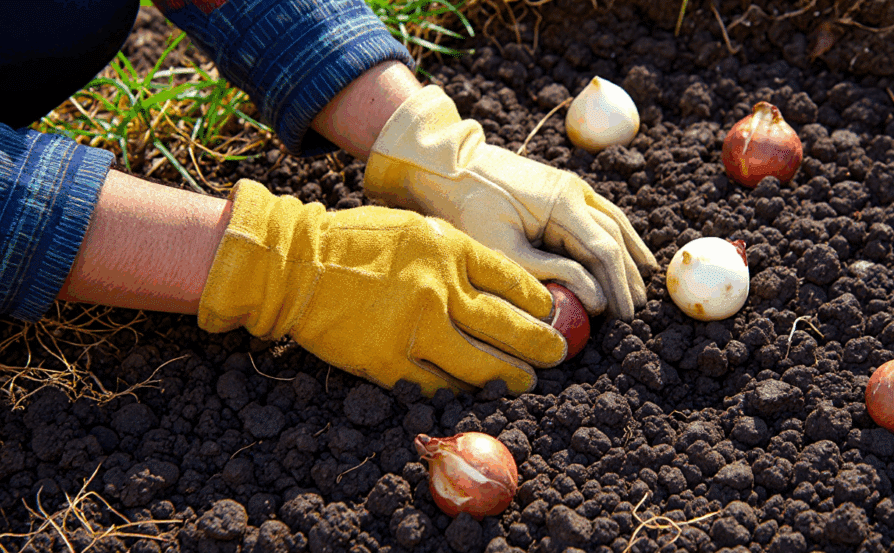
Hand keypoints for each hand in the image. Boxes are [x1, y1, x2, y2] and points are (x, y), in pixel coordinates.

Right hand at [198, 180, 566, 396]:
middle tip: (558, 354)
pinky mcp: (391, 364)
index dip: (541, 304)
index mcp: (450, 250)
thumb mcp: (420, 230)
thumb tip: (509, 287)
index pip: (514, 282)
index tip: (553, 315)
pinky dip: (464, 388)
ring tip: (527, 379)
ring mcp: (415, 331)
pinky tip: (479, 389)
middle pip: (508, 328)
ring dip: (511, 376)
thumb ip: (463, 255)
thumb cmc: (361, 242)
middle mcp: (439, 291)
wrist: (297, 266)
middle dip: (541, 346)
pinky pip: (440, 385)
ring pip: (481, 365)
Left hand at [363, 85, 657, 318]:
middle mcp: (575, 190)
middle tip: (636, 311)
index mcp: (563, 203)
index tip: (624, 316)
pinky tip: (622, 252)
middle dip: (627, 275)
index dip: (617, 286)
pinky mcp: (560, 189)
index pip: (604, 250)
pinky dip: (613, 237)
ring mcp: (570, 186)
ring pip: (612, 223)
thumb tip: (595, 298)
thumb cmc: (466, 208)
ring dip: (629, 254)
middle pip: (614, 237)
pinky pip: (597, 216)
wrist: (446, 164)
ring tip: (644, 282)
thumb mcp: (503, 248)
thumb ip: (550, 273)